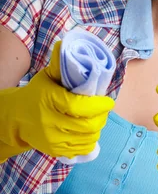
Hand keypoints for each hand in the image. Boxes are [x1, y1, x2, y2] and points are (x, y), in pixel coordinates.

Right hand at [0, 41, 113, 160]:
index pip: (80, 107)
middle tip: (104, 110)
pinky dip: (90, 141)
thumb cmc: (36, 94)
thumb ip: (61, 65)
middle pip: (88, 125)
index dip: (99, 106)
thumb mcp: (46, 77)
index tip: (108, 101)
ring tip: (96, 119)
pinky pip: (81, 149)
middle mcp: (50, 121)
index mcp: (50, 100)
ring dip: (97, 129)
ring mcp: (52, 138)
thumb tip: (67, 42)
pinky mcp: (54, 150)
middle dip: (101, 117)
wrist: (14, 118)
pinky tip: (88, 132)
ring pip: (87, 138)